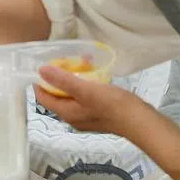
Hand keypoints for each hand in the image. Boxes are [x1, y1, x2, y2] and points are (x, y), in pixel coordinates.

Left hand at [33, 65, 150, 136]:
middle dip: (60, 76)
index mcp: (66, 113)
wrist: (138, 120)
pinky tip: (96, 73)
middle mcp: (73, 116)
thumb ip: (63, 80)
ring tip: (84, 61)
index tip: (44, 65)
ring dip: (76, 78)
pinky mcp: (99, 112)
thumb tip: (41, 71)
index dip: (40, 82)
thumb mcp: (85, 89)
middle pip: (58, 95)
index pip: (43, 97)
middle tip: (67, 60)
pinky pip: (86, 96)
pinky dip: (87, 83)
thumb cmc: (111, 105)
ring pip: (73, 94)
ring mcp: (86, 115)